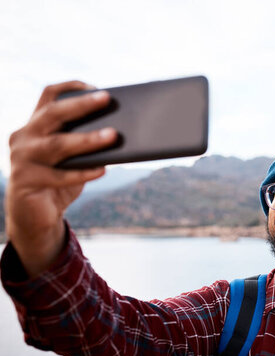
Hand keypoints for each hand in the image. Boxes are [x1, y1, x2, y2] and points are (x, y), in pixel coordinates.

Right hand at [6, 81, 117, 276]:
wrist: (35, 216)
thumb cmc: (59, 181)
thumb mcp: (71, 158)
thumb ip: (84, 143)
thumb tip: (119, 132)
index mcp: (35, 125)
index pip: (49, 95)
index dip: (71, 87)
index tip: (96, 87)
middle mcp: (24, 136)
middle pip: (53, 113)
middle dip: (81, 105)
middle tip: (106, 98)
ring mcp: (21, 158)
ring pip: (58, 144)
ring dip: (88, 139)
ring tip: (113, 135)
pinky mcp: (25, 181)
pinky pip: (59, 176)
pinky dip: (82, 173)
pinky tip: (102, 170)